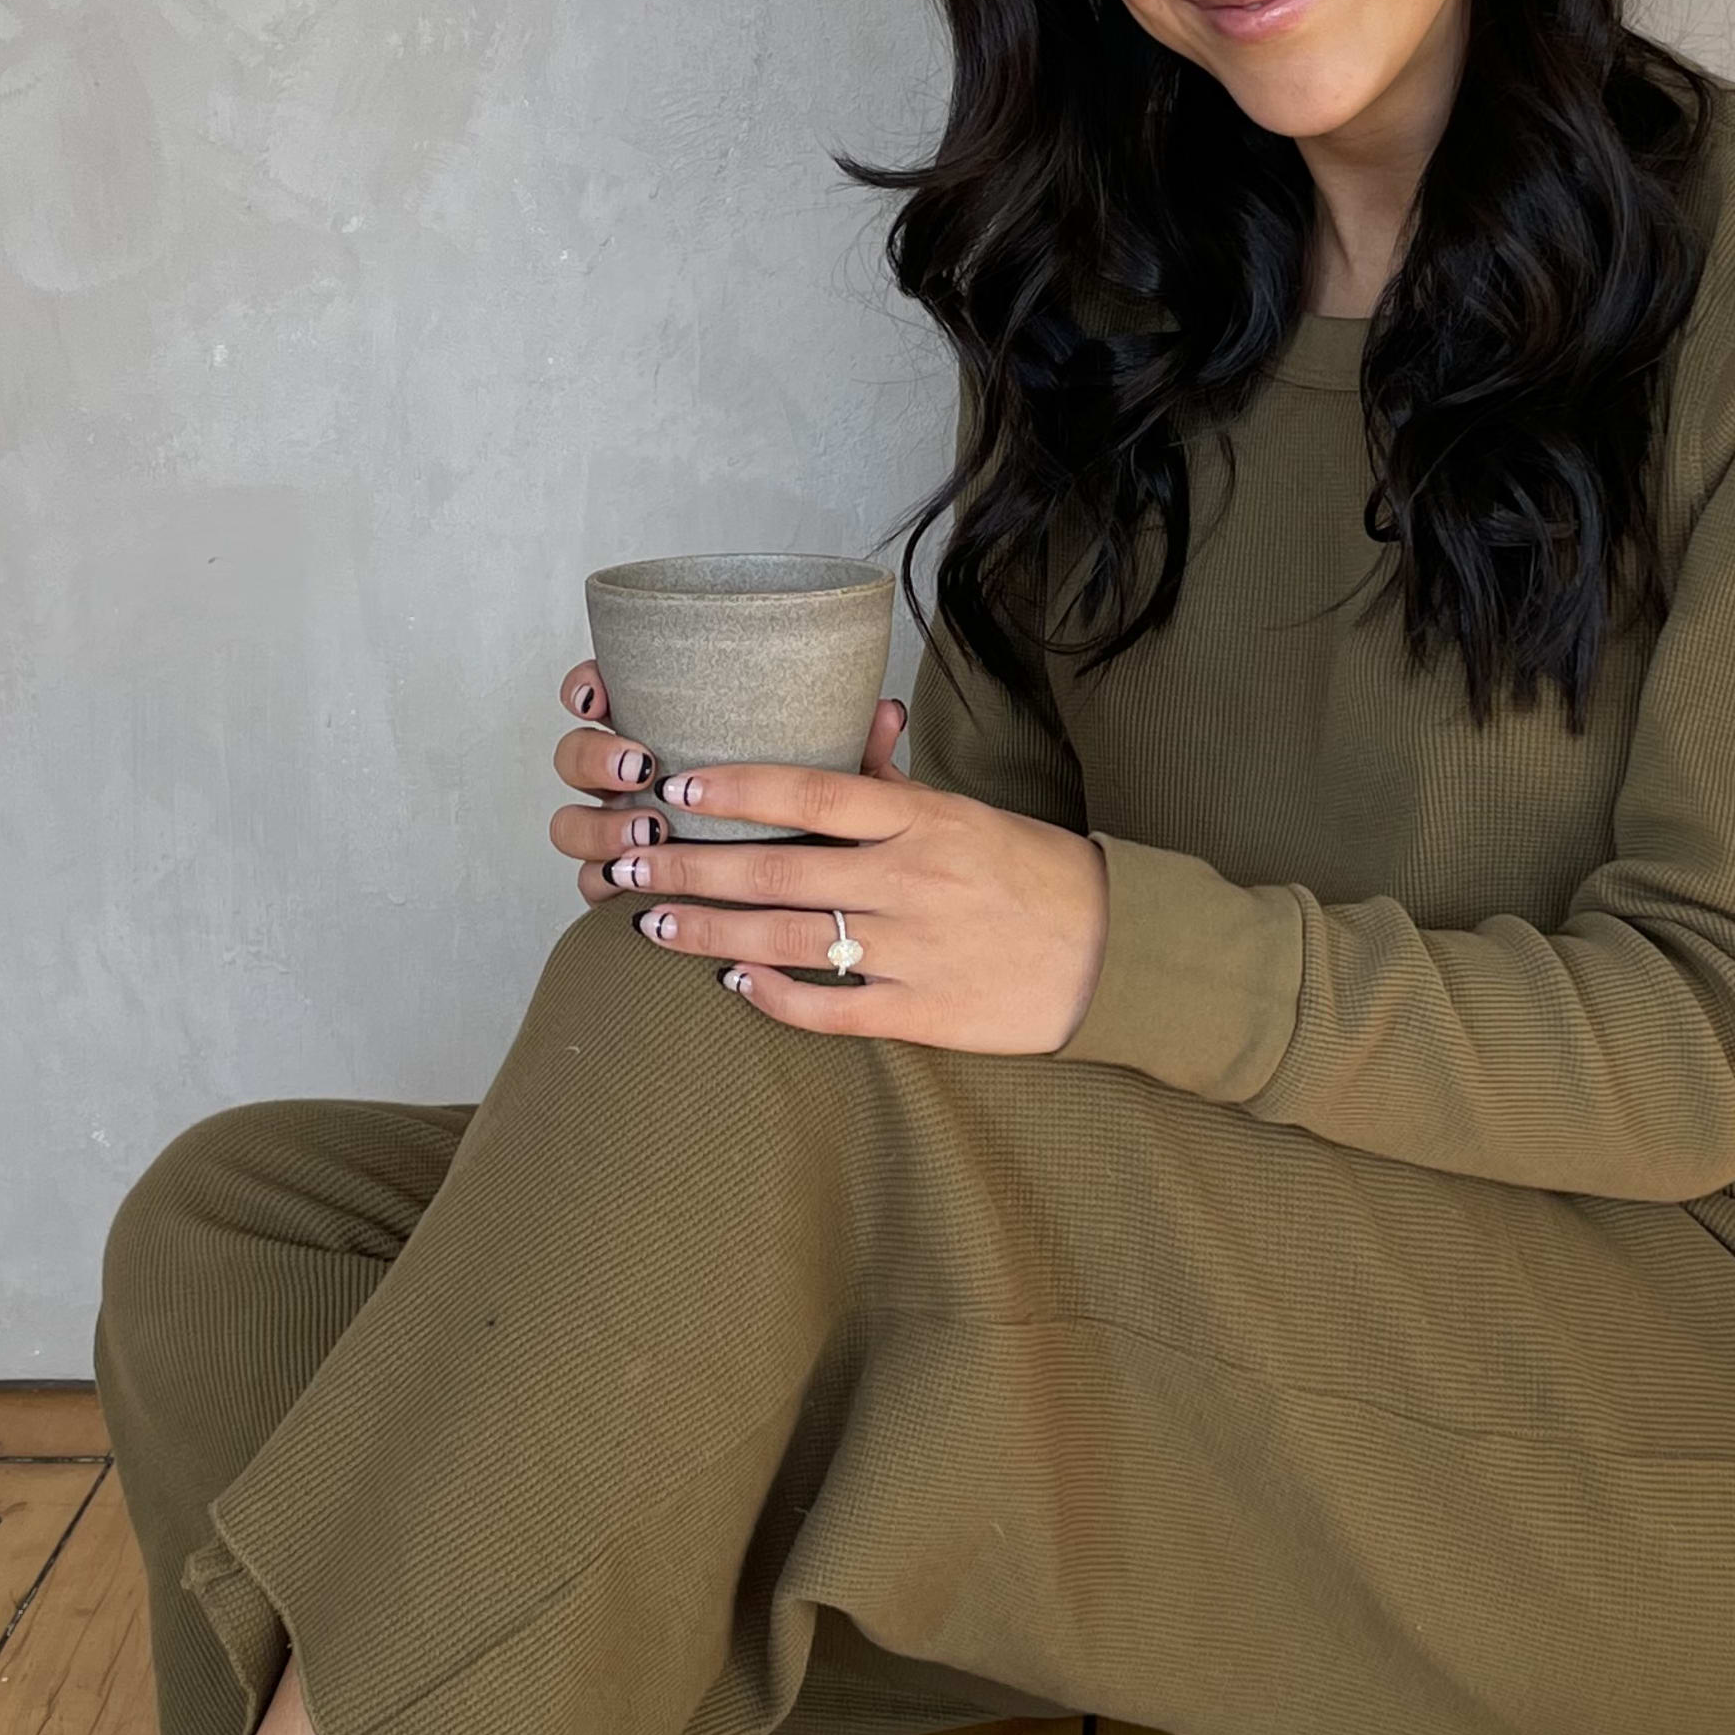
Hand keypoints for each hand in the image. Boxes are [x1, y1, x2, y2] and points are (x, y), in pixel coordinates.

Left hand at [549, 658, 1108, 1053]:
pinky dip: (775, 996)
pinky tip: (733, 983)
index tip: (672, 787)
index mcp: (921, 820)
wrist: (1110, 953)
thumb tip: (856, 723)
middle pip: (775, 871)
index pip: (810, 793)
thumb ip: (896, 782)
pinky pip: (830, 1008)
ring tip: (650, 923)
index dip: (733, 789)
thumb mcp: (964, 813)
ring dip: (708, 933)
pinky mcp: (921, 1011)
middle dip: (687, 868)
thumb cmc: (1028, 873)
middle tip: (625, 864)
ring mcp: (913, 949)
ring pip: (786, 940)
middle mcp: (910, 880)